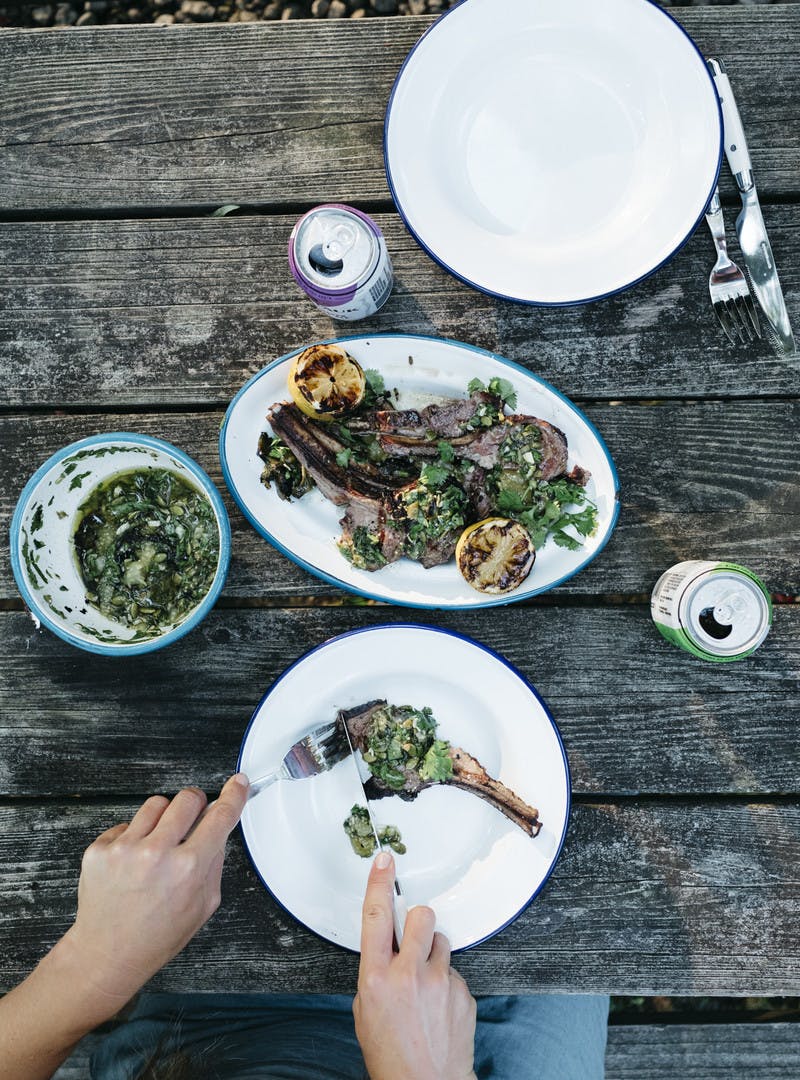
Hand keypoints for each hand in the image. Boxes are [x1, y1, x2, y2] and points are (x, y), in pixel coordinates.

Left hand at [60, 772, 248, 1012]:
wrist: (107, 955)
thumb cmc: (157, 936)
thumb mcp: (204, 905)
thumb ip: (214, 861)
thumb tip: (218, 825)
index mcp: (188, 868)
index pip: (220, 816)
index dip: (234, 795)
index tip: (237, 783)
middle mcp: (156, 853)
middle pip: (188, 798)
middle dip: (196, 805)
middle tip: (192, 822)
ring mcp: (125, 849)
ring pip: (156, 803)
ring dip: (164, 819)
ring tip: (158, 846)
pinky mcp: (100, 850)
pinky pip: (127, 823)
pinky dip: (134, 837)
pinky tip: (133, 863)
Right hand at [353, 852, 476, 1079]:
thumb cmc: (390, 1054)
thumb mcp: (365, 1010)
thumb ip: (375, 973)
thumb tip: (387, 949)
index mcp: (376, 978)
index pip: (376, 917)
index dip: (379, 883)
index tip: (384, 861)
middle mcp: (409, 974)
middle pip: (420, 916)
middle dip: (416, 922)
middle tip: (413, 943)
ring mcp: (440, 982)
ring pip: (441, 941)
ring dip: (433, 955)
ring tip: (426, 986)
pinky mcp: (463, 992)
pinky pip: (455, 971)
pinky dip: (447, 983)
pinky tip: (439, 1007)